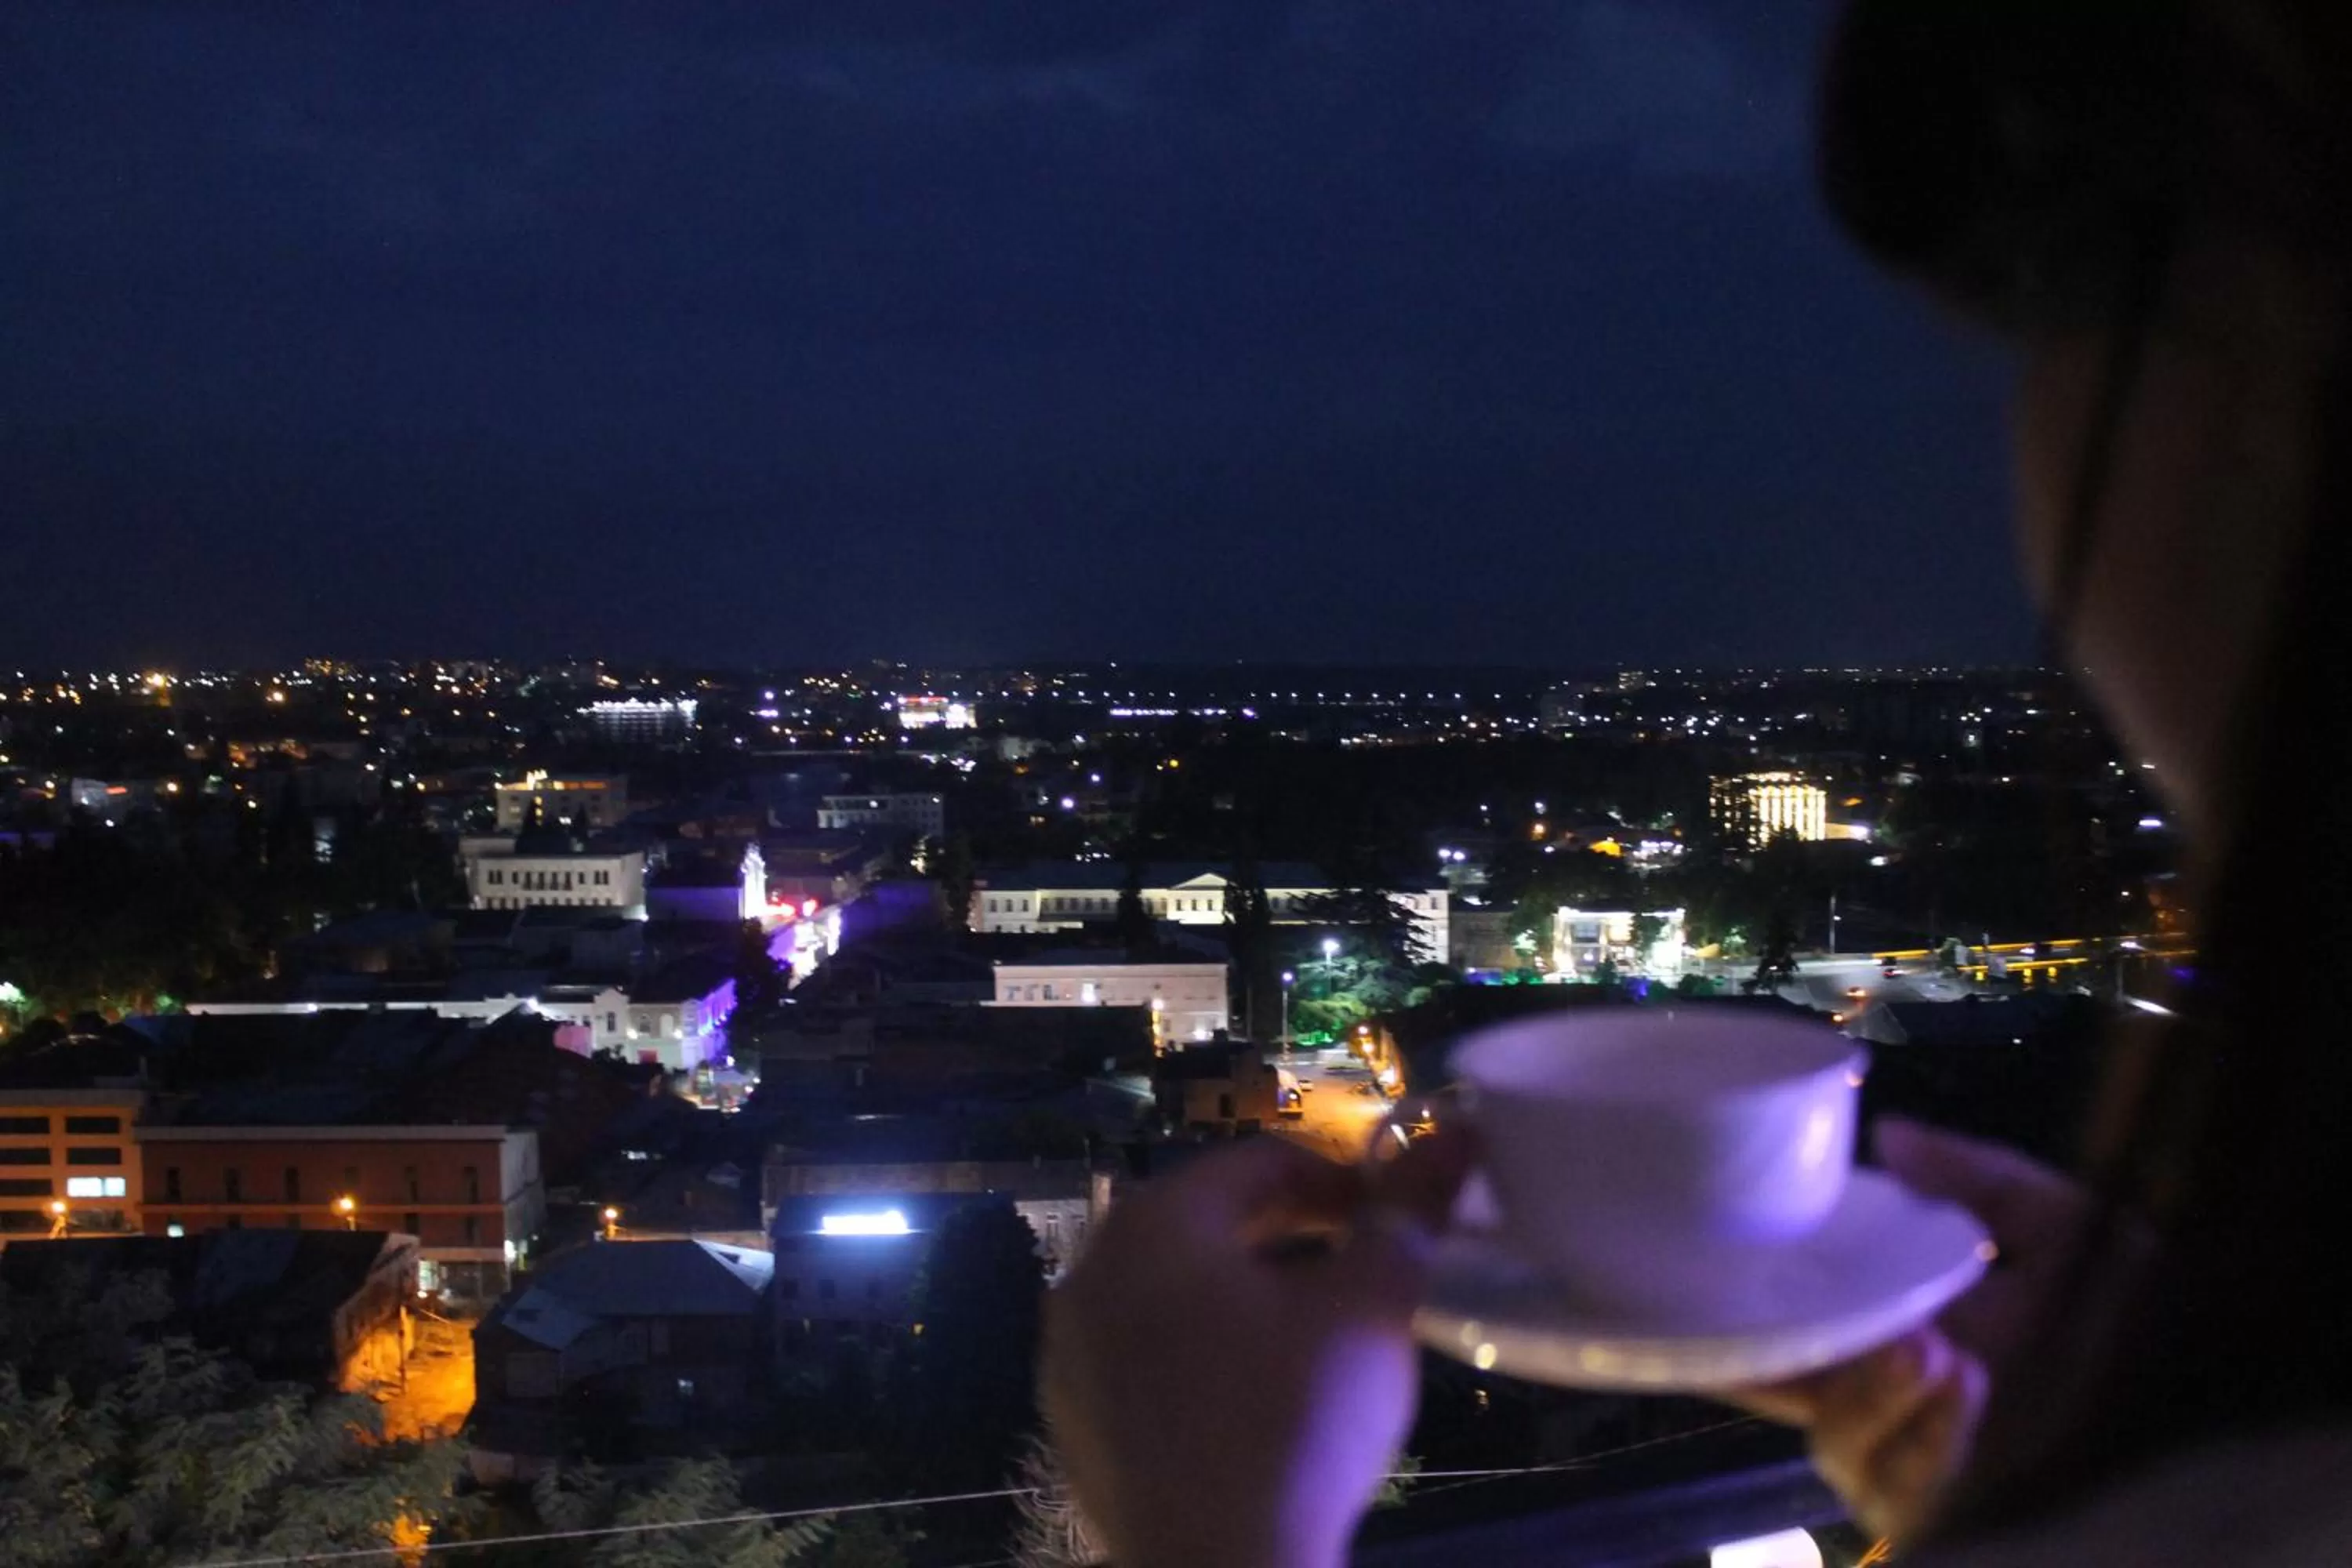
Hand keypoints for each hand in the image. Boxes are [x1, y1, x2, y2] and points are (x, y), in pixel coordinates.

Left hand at [1042, 1134, 1469, 1567]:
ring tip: (1314, 1333)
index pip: (1260, 1164)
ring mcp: (1069, 1351)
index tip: (1396, 1221)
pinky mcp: (1072, 1422)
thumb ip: (1408, 1212)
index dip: (1340, 1181)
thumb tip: (1454, 1134)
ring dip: (1242, 1293)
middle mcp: (1092, 1269)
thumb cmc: (1295, 1422)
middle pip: (1207, 1222)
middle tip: (1362, 1267)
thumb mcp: (1369, 1307)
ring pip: (1173, 1291)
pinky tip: (1253, 1397)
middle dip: (1290, 1234)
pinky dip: (1200, 1355)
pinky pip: (1145, 1357)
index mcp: (1155, 1222)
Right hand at [1732, 1119, 2106, 1541]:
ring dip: (1877, 1398)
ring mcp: (1912, 1456)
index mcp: (1892, 1330)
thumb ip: (1976, 1179)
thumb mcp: (2057, 1223)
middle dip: (1809, 1359)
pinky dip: (1927, 1439)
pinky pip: (1903, 1486)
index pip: (1788, 1334)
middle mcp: (1887, 1398)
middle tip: (1876, 1318)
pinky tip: (1966, 1392)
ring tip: (1938, 1356)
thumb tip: (1887, 1134)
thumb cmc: (2125, 1303)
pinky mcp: (1941, 1508)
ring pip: (1843, 1444)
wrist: (2201, 1383)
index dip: (1738, 1319)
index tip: (1709, 1285)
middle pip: (1795, 1392)